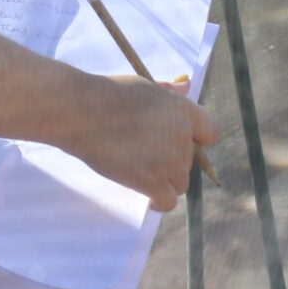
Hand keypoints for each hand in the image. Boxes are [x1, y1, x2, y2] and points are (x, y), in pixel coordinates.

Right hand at [70, 75, 216, 210]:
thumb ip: (168, 92)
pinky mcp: (153, 181)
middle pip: (189, 162)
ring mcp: (169, 161)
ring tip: (140, 172)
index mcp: (184, 111)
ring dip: (164, 182)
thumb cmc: (107, 94)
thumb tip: (186, 85)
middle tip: (143, 155)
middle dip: (171, 162)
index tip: (176, 143)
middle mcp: (182, 137)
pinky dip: (159, 203)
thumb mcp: (143, 86)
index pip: (208, 133)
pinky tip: (149, 199)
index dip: (195, 141)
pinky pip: (168, 202)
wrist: (79, 111)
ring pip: (180, 183)